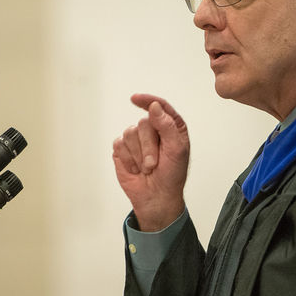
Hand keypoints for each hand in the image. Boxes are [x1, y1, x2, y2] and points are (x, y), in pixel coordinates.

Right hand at [112, 94, 189, 230]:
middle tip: (154, 164)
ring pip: (130, 133)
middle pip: (143, 123)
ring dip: (138, 155)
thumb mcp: (176, 150)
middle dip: (148, 146)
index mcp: (170, 126)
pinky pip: (119, 144)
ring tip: (147, 168)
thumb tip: (154, 107)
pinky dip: (127, 159)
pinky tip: (135, 168)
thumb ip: (167, 126)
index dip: (148, 101)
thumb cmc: (172, 175)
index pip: (159, 107)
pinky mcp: (122, 149)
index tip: (135, 99)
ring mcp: (136, 139)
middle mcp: (153, 129)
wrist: (156, 197)